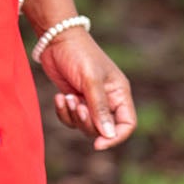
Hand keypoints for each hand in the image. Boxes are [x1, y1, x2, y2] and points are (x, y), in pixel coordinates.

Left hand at [40, 29, 136, 151]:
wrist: (56, 39)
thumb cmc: (78, 54)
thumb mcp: (90, 80)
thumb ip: (99, 108)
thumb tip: (108, 135)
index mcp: (119, 93)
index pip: (127, 124)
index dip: (115, 137)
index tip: (98, 144)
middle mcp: (108, 99)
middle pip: (103, 129)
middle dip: (87, 122)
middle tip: (76, 105)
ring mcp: (90, 100)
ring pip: (85, 126)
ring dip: (73, 116)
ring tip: (66, 97)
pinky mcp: (75, 99)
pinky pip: (71, 119)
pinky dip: (63, 112)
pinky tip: (59, 97)